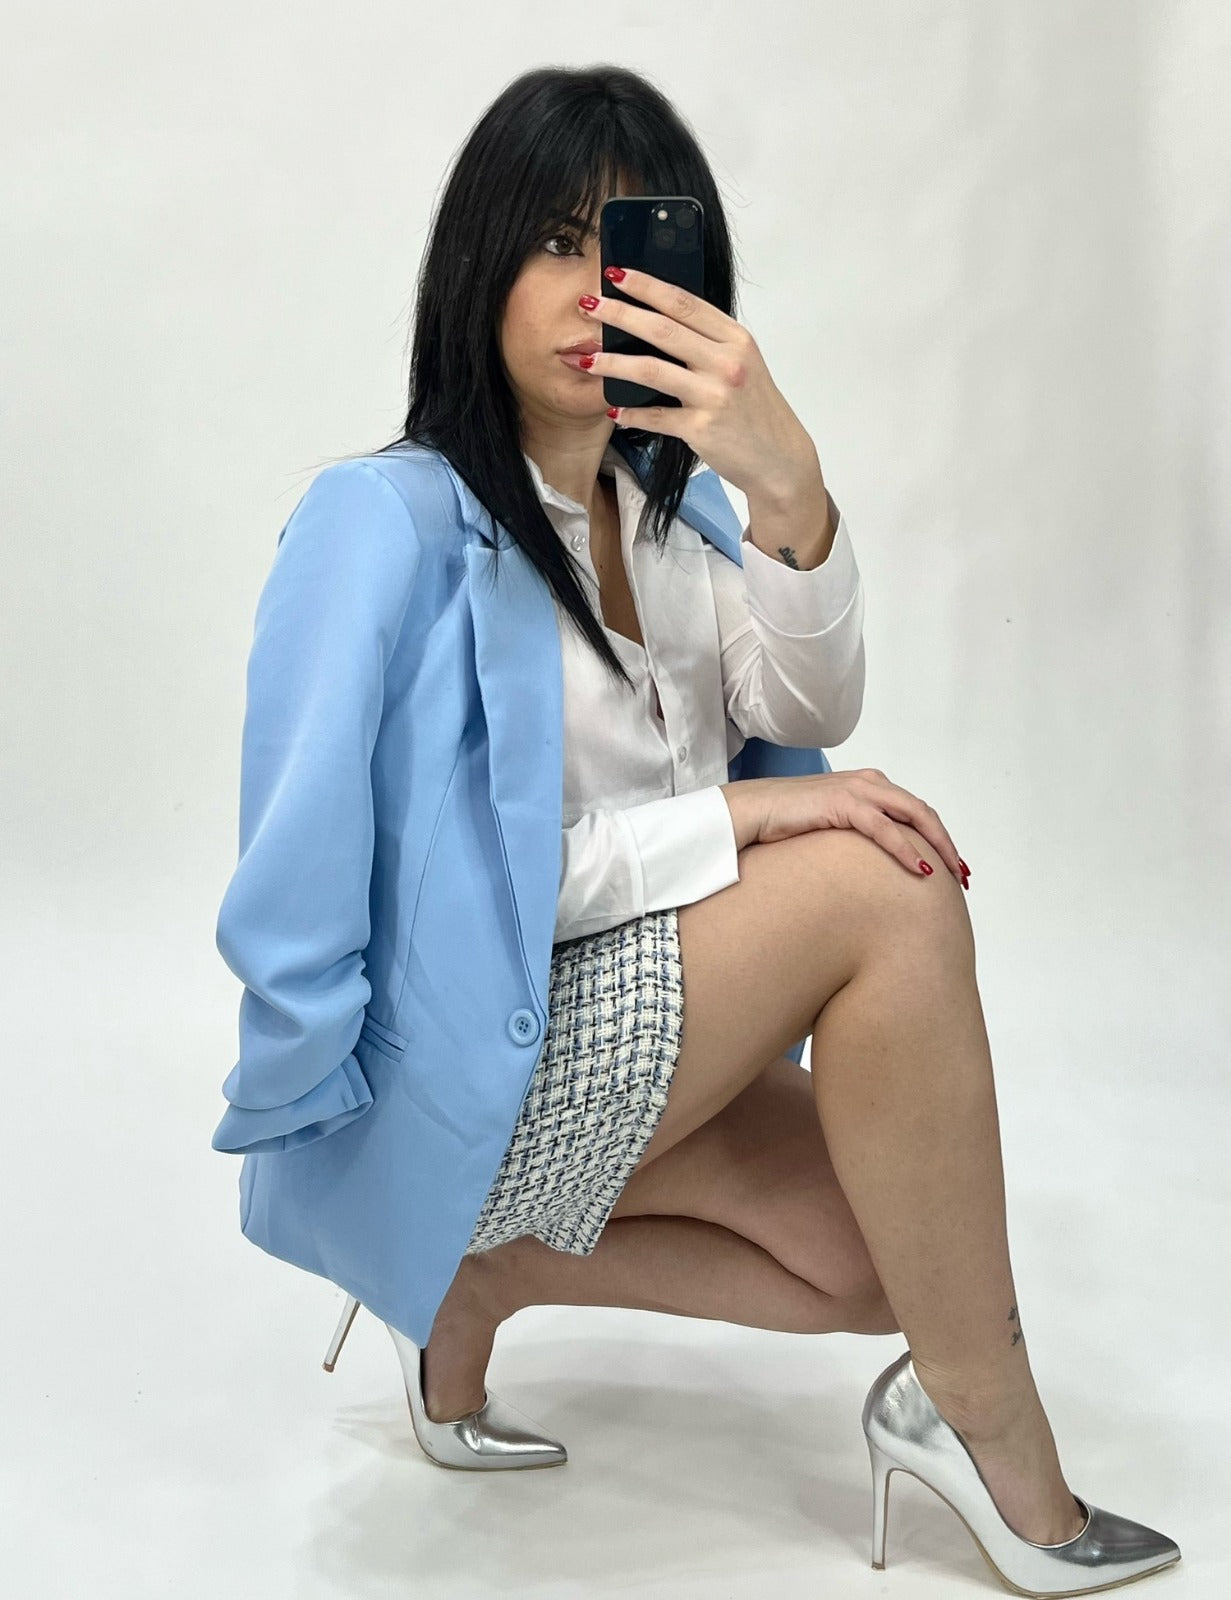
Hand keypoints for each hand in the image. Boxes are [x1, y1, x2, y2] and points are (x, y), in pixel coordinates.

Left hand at [578, 266, 819, 502]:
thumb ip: (708, 342)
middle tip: (588, 305)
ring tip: (586, 358)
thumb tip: (659, 320)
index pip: (684, 303)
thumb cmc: (754, 408)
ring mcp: (713, 396)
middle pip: (662, 330)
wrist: (778, 457)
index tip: (616, 273)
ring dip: (613, 363)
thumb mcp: (741, 364)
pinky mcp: (701, 429)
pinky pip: (655, 417)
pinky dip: (630, 414)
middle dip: (620, 314)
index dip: (647, 286)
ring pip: (651, 371)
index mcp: (735, 339)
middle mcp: (726, 363)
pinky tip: (613, 410)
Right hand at [721, 771, 969, 887]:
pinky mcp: (842, 803)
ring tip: (950, 874)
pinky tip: (919, 869)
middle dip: (946, 843)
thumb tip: (871, 864)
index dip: (937, 837)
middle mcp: (868, 782)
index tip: (950, 865)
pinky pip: (884, 828)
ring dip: (936, 845)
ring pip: (912, 815)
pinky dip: (905, 848)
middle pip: (922, 812)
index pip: (914, 810)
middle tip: (961, 874)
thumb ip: (855, 833)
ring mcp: (857, 790)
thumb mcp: (831, 826)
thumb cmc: (785, 822)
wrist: (751, 810)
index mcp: (867, 785)